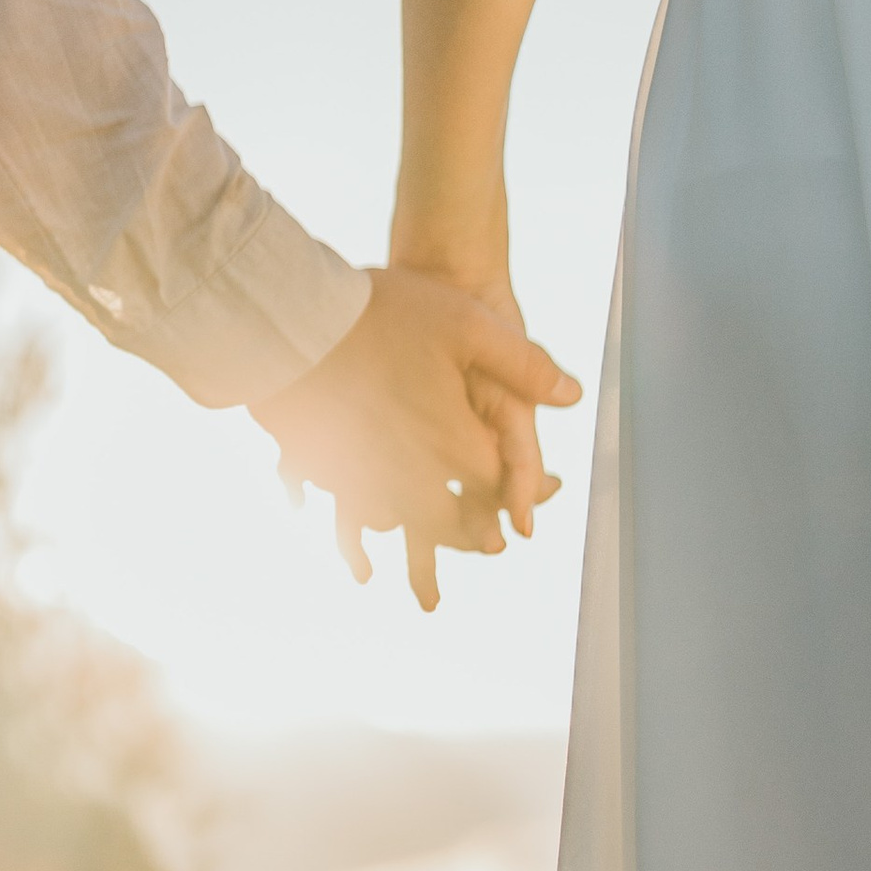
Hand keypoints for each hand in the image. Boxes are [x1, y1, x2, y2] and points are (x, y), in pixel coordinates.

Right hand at [251, 268, 577, 610]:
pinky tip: (343, 524)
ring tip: (422, 555)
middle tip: (488, 544)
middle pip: (447, 521)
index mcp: (451, 443)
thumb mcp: (468, 326)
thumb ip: (524, 363)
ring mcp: (360, 476)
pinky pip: (341, 506)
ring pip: (394, 524)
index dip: (521, 493)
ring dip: (409, 542)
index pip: (496, 484)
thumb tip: (573, 396)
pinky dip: (348, 523)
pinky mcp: (320, 468)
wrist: (296, 320)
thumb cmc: (385, 315)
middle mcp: (408, 473)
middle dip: (469, 534)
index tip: (535, 497)